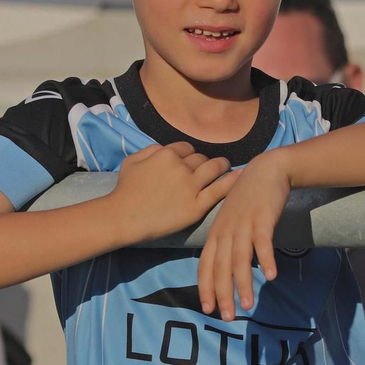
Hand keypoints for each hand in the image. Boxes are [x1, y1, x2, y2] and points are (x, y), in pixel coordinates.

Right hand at [108, 142, 235, 245]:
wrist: (124, 217)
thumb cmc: (125, 189)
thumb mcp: (132, 160)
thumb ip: (151, 149)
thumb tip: (166, 148)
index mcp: (166, 154)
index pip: (187, 148)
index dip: (189, 155)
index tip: (190, 162)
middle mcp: (181, 167)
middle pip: (201, 158)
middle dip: (204, 162)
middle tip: (208, 169)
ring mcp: (191, 186)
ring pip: (214, 168)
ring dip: (222, 166)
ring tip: (226, 168)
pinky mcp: (197, 206)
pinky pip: (220, 189)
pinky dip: (232, 181)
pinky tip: (240, 176)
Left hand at [197, 150, 290, 320]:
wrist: (266, 170)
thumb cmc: (248, 198)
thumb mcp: (230, 220)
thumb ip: (227, 243)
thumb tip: (227, 270)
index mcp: (216, 234)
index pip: (205, 265)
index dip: (205, 288)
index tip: (208, 309)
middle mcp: (225, 231)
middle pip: (220, 267)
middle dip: (222, 294)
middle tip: (227, 317)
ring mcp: (243, 224)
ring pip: (240, 259)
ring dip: (243, 283)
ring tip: (248, 305)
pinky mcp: (262, 218)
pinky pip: (263, 242)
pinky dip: (266, 259)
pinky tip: (271, 276)